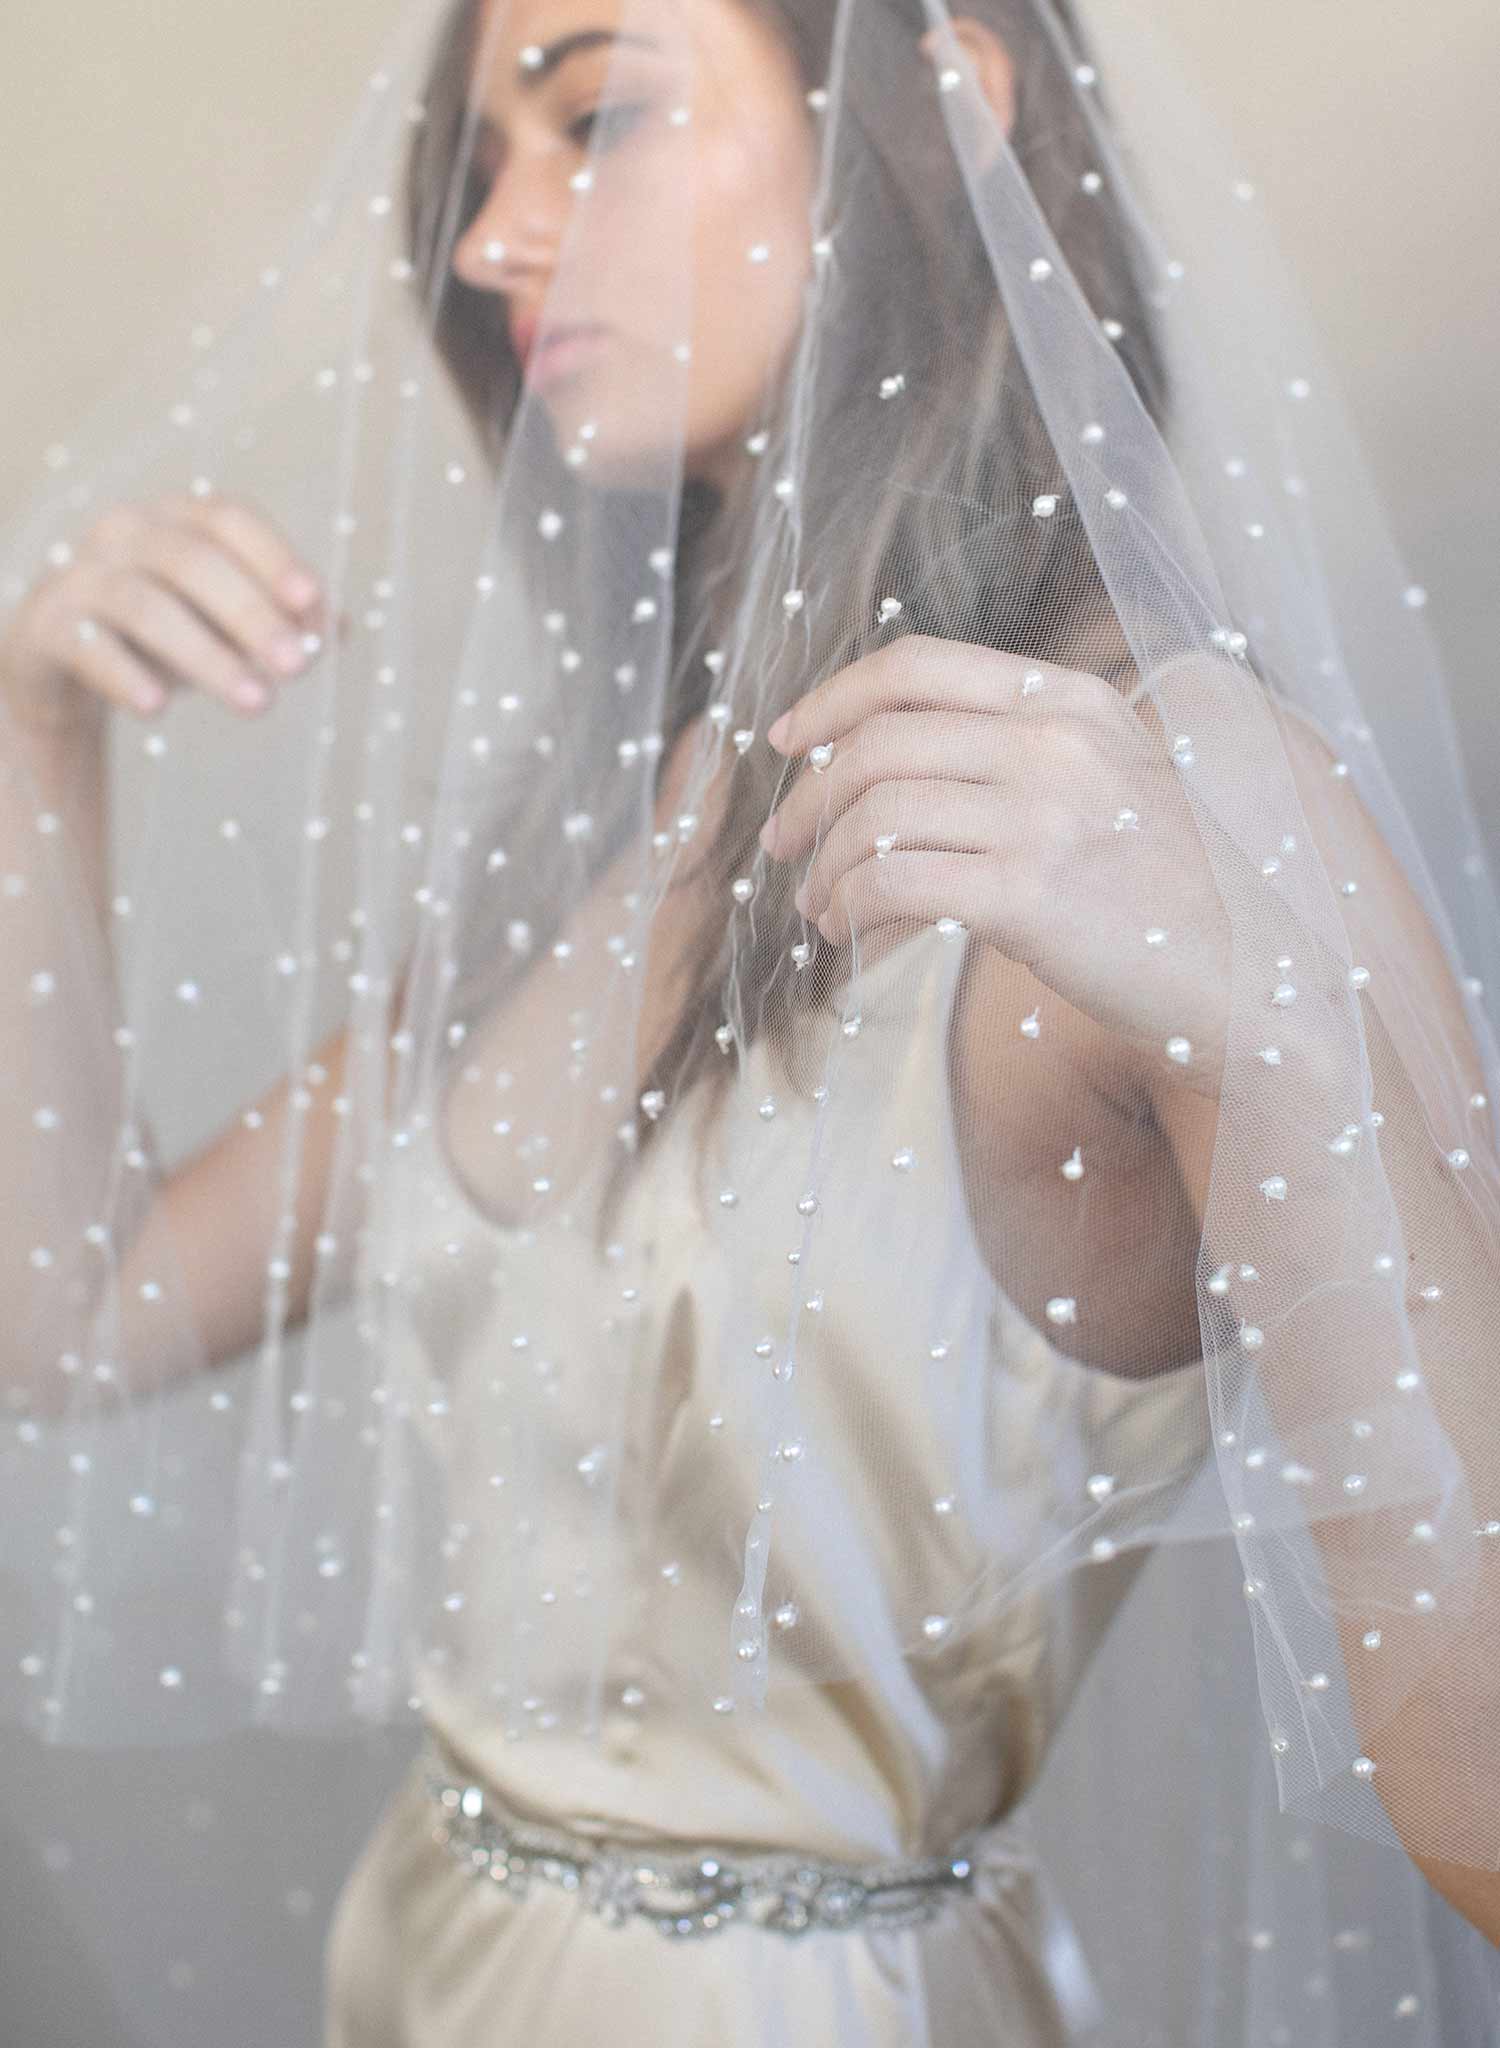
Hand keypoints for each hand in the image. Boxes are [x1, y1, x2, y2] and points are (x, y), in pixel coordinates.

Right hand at [0, 490, 329, 729]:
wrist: (63, 656)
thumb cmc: (165, 629)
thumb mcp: (226, 624)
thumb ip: (281, 621)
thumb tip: (339, 629)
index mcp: (177, 518)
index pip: (228, 520)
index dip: (273, 556)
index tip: (313, 602)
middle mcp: (125, 532)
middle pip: (192, 561)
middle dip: (251, 613)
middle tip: (298, 667)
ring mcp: (81, 575)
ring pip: (144, 605)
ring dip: (206, 655)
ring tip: (257, 703)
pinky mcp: (46, 624)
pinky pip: (86, 644)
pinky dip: (124, 673)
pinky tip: (158, 707)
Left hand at [760, 635, 1232, 1094]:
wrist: (1247, 974)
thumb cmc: (1165, 891)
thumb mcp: (1109, 780)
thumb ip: (1018, 752)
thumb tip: (882, 766)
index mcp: (1072, 699)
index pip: (916, 668)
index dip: (832, 698)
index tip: (785, 740)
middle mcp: (1057, 742)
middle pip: (878, 743)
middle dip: (808, 798)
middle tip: (781, 846)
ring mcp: (1045, 815)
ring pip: (876, 815)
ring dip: (823, 866)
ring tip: (816, 906)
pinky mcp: (1028, 894)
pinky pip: (892, 884)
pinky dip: (847, 907)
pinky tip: (844, 933)